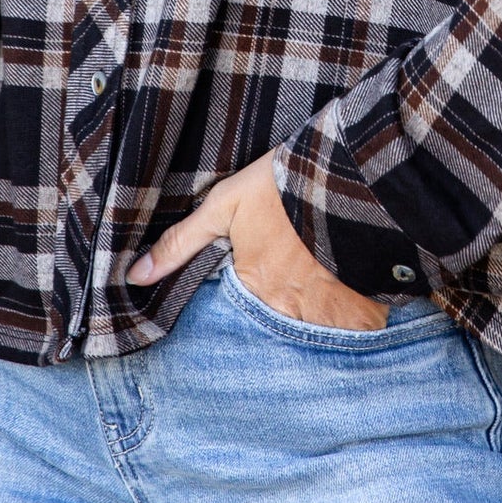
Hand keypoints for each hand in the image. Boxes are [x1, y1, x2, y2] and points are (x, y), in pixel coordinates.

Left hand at [127, 151, 389, 331]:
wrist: (351, 173)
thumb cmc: (283, 186)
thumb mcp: (225, 204)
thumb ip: (181, 243)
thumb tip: (135, 276)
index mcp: (254, 286)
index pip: (241, 311)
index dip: (253, 293)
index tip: (265, 276)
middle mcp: (289, 310)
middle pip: (280, 323)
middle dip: (286, 307)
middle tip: (297, 276)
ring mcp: (330, 315)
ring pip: (318, 328)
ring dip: (320, 312)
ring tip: (325, 282)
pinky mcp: (366, 312)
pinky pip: (357, 329)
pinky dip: (354, 316)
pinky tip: (353, 291)